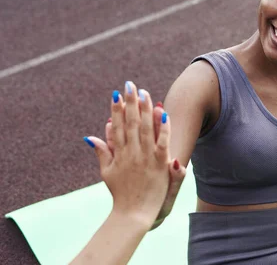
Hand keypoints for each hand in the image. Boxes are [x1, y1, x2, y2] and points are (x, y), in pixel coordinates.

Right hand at [85, 81, 180, 227]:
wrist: (133, 214)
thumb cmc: (121, 194)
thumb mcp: (107, 172)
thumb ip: (102, 152)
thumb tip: (90, 137)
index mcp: (119, 153)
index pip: (117, 126)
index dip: (117, 109)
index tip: (116, 94)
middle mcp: (131, 152)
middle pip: (131, 122)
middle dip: (130, 102)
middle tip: (129, 84)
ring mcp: (145, 157)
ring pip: (145, 128)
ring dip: (145, 109)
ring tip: (144, 92)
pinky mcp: (159, 164)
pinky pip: (162, 142)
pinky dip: (163, 128)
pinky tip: (163, 113)